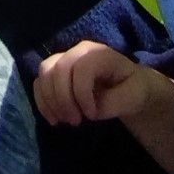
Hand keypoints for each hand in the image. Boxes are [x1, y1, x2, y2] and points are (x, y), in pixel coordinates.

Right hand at [33, 41, 154, 128]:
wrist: (128, 86)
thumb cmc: (132, 89)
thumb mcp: (133, 96)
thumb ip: (114, 102)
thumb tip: (91, 111)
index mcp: (99, 54)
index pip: (81, 69)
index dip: (82, 95)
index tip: (92, 116)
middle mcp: (79, 51)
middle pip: (58, 69)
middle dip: (63, 99)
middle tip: (75, 121)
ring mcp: (65, 59)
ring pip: (45, 72)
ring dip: (50, 100)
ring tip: (64, 120)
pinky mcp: (56, 71)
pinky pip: (39, 82)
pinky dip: (42, 101)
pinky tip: (53, 117)